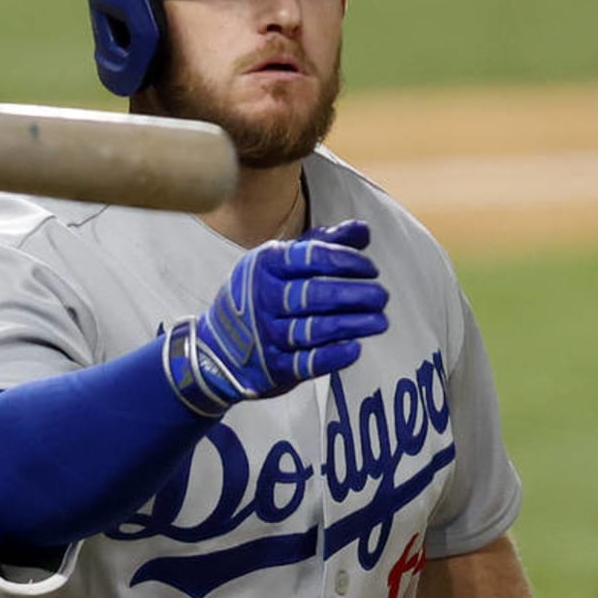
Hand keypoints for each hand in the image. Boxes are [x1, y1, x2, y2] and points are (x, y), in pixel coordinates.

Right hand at [164, 220, 388, 416]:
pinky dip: (334, 357)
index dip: (347, 261)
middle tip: (382, 296)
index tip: (370, 268)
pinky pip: (307, 362)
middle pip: (315, 294)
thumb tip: (363, 230)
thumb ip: (323, 243)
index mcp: (265, 264)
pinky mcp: (272, 367)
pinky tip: (355, 348)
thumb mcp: (281, 262)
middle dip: (355, 294)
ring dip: (353, 325)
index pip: (312, 257)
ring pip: (314, 329)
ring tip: (380, 321)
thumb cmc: (259, 295)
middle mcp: (263, 297)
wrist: (215, 348)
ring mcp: (266, 334)